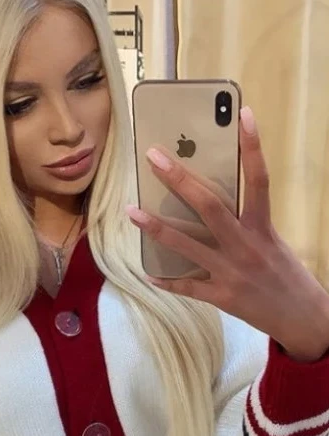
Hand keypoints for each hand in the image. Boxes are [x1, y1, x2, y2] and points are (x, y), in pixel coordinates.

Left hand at [126, 107, 328, 361]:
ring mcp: (230, 272)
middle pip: (208, 206)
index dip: (252, 146)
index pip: (259, 180)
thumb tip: (213, 202)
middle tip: (154, 157)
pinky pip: (187, 286)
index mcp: (263, 228)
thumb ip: (248, 223)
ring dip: (155, 227)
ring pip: (186, 245)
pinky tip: (148, 271)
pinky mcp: (220, 297)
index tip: (243, 114)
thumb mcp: (275, 242)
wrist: (304, 320)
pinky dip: (166, 279)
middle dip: (179, 179)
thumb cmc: (290, 276)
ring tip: (131, 210)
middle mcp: (245, 246)